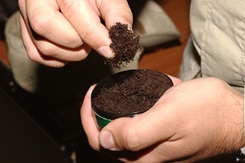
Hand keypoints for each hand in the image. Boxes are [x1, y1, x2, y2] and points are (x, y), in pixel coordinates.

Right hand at [18, 0, 132, 66]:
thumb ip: (116, 14)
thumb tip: (120, 39)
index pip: (72, 12)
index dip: (95, 35)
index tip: (111, 49)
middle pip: (45, 26)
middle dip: (76, 41)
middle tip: (91, 38)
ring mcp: (26, 15)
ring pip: (42, 46)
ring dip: (70, 53)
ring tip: (82, 40)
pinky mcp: (25, 31)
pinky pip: (36, 54)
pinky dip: (58, 58)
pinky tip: (70, 48)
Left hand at [81, 77, 243, 161]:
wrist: (233, 113)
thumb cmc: (206, 113)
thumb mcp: (170, 118)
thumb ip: (136, 133)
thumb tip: (105, 140)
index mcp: (142, 155)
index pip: (100, 141)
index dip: (89, 117)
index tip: (91, 93)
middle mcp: (144, 152)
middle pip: (108, 132)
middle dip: (100, 109)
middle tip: (101, 88)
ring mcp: (152, 141)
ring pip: (122, 124)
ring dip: (116, 105)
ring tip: (118, 87)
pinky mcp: (160, 131)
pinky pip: (138, 117)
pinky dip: (134, 103)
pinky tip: (140, 91)